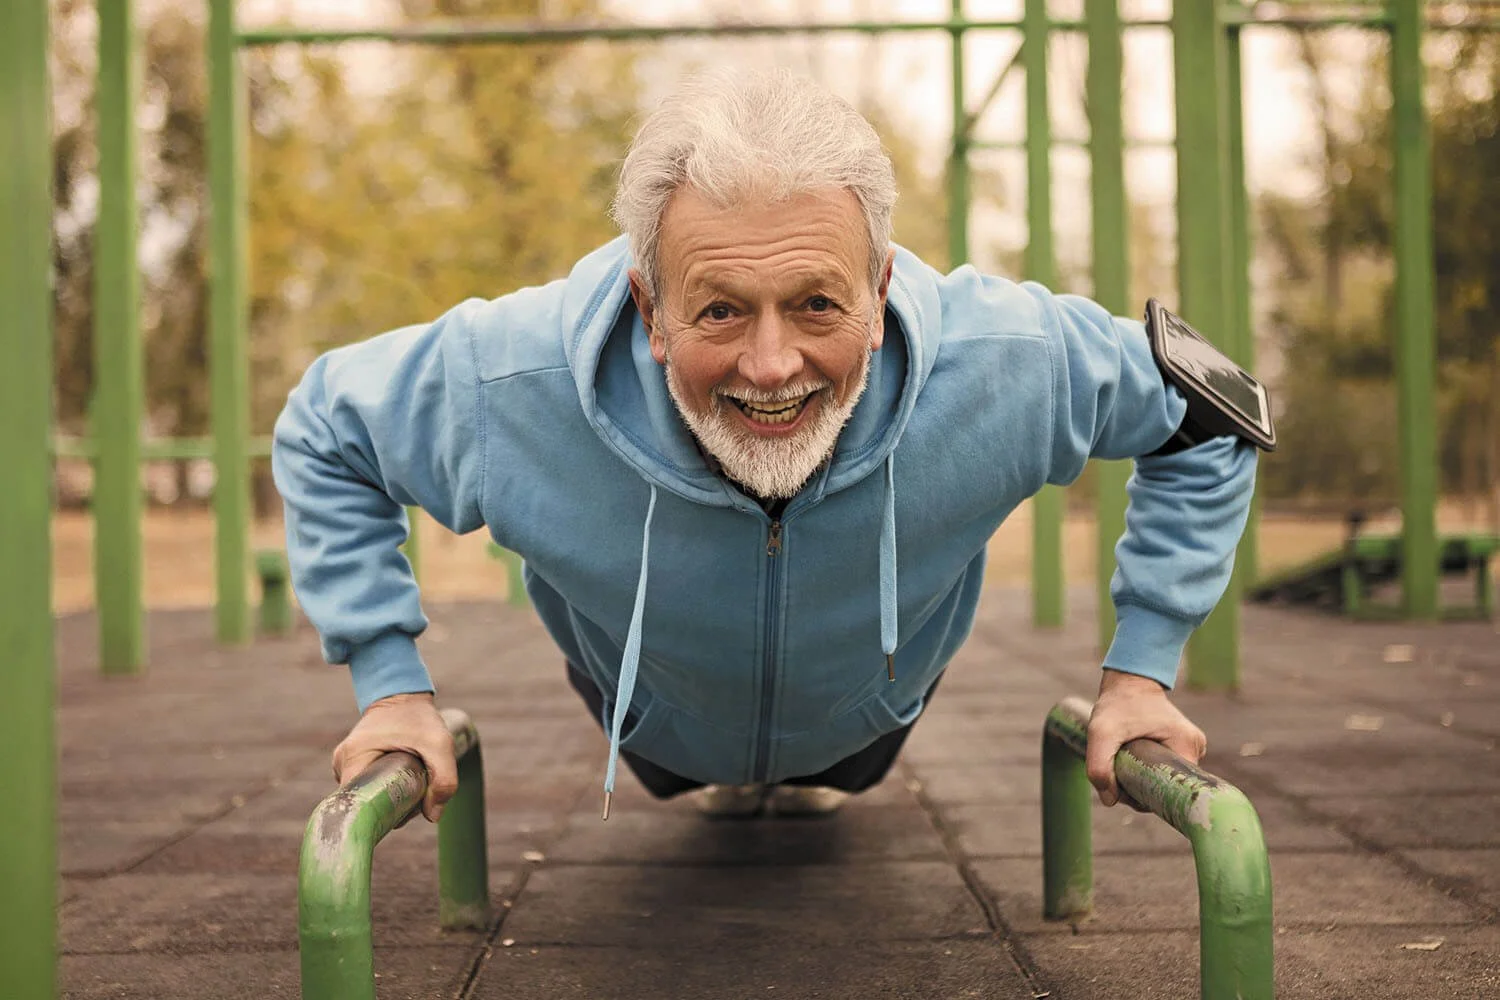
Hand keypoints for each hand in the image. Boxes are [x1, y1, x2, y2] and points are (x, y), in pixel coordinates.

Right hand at [331, 692, 457, 822]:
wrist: (404, 694)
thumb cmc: (419, 717)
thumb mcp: (439, 743)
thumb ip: (443, 778)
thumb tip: (432, 815)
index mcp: (352, 758)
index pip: (358, 806)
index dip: (383, 814)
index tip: (406, 807)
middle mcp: (342, 762)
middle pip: (364, 803)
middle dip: (392, 805)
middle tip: (416, 791)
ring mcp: (346, 763)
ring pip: (368, 796)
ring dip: (390, 796)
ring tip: (411, 778)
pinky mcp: (354, 763)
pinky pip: (369, 786)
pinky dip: (386, 787)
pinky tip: (402, 776)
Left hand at [1085, 669, 1206, 807]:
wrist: (1128, 682)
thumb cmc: (1117, 704)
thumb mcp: (1101, 732)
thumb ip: (1099, 766)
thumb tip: (1110, 800)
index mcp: (1187, 745)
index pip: (1172, 791)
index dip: (1146, 797)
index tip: (1124, 785)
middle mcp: (1196, 749)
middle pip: (1169, 788)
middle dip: (1142, 788)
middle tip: (1119, 771)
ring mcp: (1192, 748)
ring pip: (1166, 781)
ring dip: (1143, 780)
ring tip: (1126, 761)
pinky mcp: (1182, 748)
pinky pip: (1165, 771)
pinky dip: (1148, 771)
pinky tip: (1134, 759)